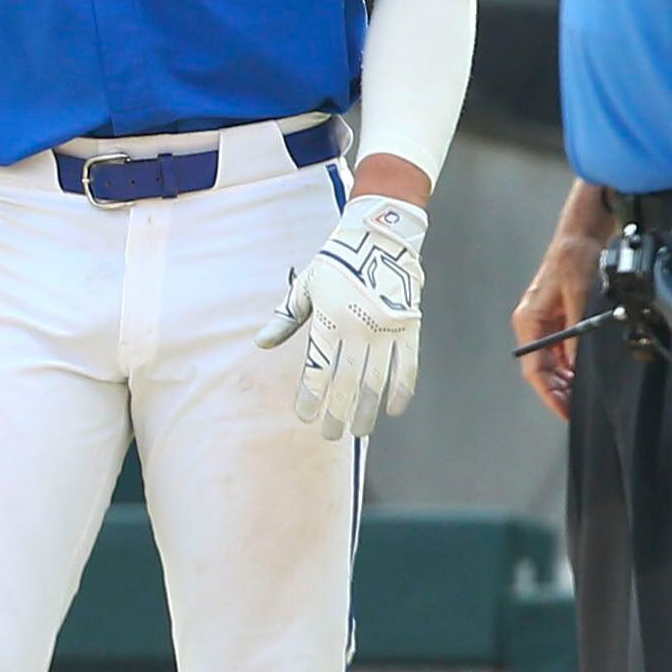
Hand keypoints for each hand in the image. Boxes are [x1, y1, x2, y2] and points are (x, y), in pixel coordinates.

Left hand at [256, 194, 427, 440]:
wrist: (381, 236)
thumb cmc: (337, 263)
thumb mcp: (305, 286)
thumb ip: (285, 318)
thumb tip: (261, 344)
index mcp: (328, 319)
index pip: (316, 369)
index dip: (310, 397)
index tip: (304, 417)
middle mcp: (357, 327)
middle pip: (345, 383)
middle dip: (337, 414)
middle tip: (330, 435)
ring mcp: (386, 329)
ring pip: (376, 382)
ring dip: (367, 411)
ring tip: (359, 431)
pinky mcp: (410, 327)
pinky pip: (408, 367)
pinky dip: (401, 392)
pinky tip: (392, 410)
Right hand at [510, 234, 600, 420]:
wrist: (580, 236)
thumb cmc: (573, 258)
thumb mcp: (579, 296)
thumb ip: (577, 332)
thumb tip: (576, 363)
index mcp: (530, 321)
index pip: (534, 368)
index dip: (549, 393)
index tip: (564, 411)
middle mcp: (534, 326)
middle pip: (542, 370)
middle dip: (558, 391)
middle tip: (577, 410)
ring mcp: (546, 324)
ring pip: (552, 363)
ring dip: (566, 381)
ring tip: (583, 397)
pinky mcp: (559, 320)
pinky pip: (563, 351)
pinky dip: (572, 366)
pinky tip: (584, 375)